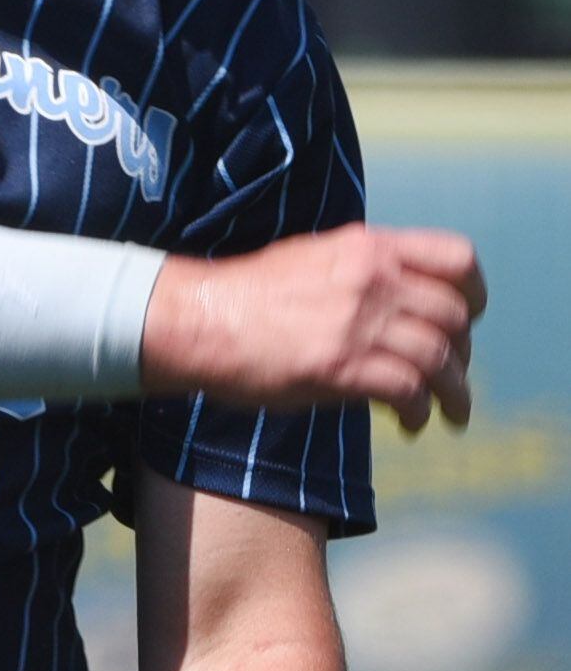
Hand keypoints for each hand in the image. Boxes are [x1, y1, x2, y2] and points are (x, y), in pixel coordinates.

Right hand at [142, 225, 484, 431]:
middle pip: (453, 316)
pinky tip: (410, 423)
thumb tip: (399, 299)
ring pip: (440, 359)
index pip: (456, 259)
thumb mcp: (314, 258)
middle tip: (452, 376)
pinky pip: (408, 391)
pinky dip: (419, 411)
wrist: (197, 320)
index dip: (474, 292)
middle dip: (462, 353)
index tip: (468, 317)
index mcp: (367, 247)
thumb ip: (362, 271)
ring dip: (454, 393)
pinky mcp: (341, 366)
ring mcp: (357, 322)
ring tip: (451, 413)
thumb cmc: (246, 296)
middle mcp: (371, 279)